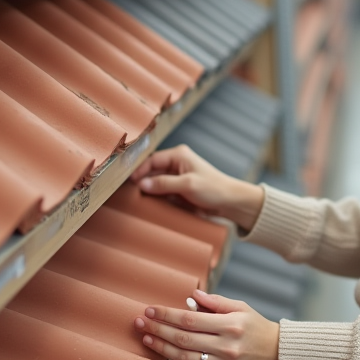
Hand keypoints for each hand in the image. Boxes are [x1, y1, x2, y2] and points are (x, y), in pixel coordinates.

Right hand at [129, 144, 264, 230]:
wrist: (230, 202)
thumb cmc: (214, 189)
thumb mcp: (188, 185)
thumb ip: (164, 184)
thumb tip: (142, 184)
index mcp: (179, 155)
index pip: (152, 160)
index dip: (140, 171)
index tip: (130, 183)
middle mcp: (177, 163)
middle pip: (152, 171)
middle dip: (142, 182)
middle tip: (129, 194)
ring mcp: (177, 177)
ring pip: (155, 182)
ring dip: (149, 191)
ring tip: (136, 200)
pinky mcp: (179, 189)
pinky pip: (162, 192)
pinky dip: (156, 198)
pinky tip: (149, 204)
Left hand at [134, 290, 278, 359]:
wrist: (276, 352)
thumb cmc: (256, 325)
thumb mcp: (240, 307)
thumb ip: (215, 302)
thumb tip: (191, 295)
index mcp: (230, 325)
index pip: (190, 319)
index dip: (167, 315)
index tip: (150, 310)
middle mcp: (226, 347)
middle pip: (183, 339)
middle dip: (158, 330)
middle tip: (140, 323)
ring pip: (184, 359)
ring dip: (162, 348)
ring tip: (148, 339)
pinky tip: (167, 356)